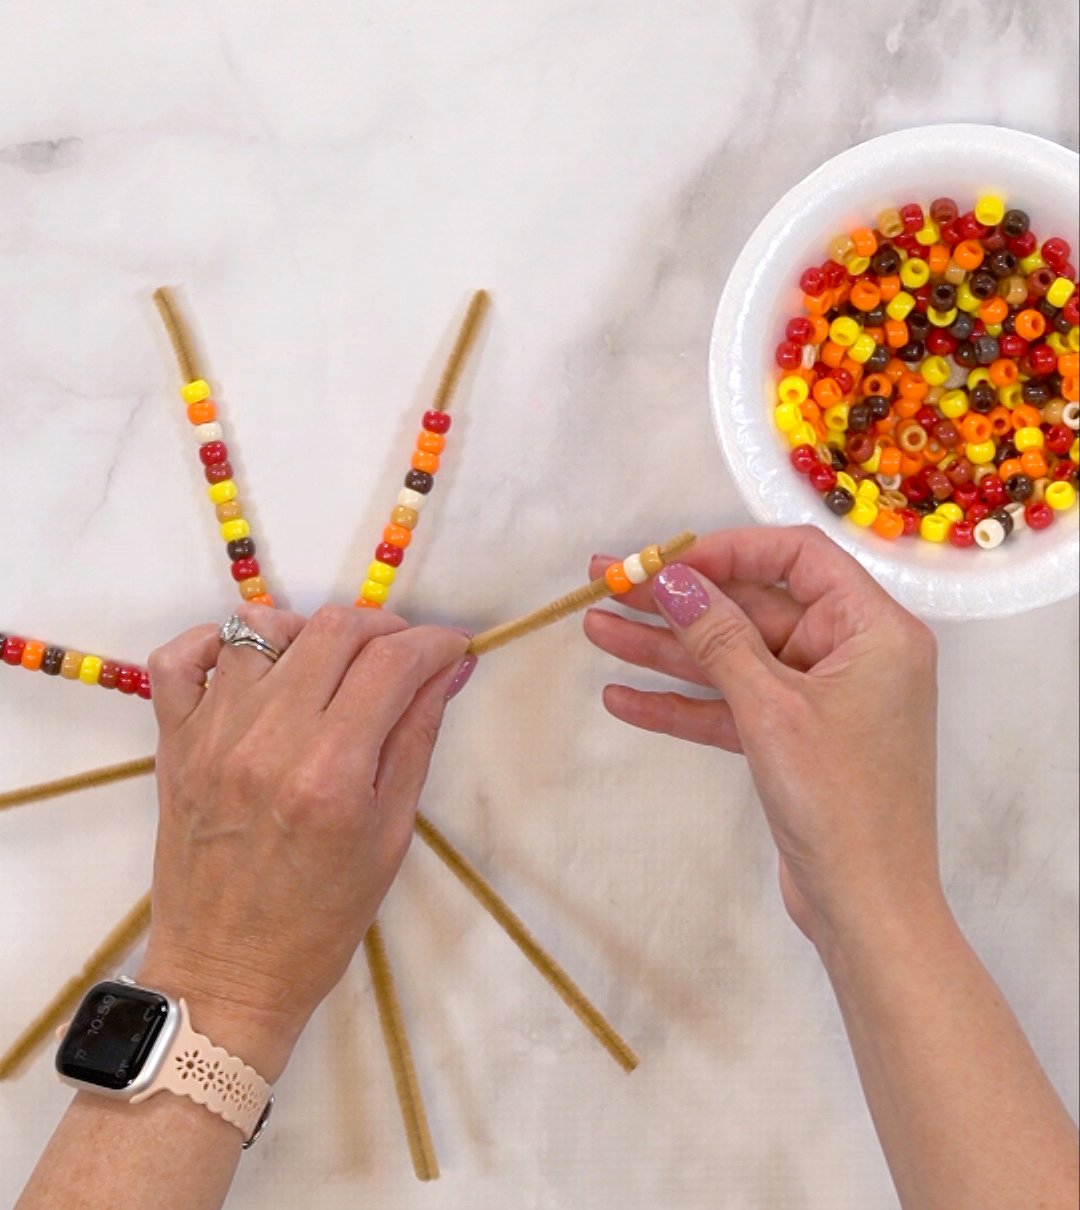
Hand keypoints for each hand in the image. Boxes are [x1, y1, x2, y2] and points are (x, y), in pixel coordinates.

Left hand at [138, 603, 472, 1078]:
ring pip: (263, 628)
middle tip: (405, 656)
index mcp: (331, 774)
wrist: (227, 975)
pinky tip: (256, 662)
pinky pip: (180, 659)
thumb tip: (447, 670)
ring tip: (336, 664)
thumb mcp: (391, 836)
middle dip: (385, 628)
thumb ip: (417, 739)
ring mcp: (213, 737)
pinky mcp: (174, 743)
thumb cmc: (323, 920)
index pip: (393, 664)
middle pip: (334, 630)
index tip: (454, 647)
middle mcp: (268, 741)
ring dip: (313, 631)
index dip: (435, 642)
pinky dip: (220, 641)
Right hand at [583, 526, 940, 950]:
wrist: (867, 911)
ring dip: (666, 650)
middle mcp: (851, 655)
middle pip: (753, 608)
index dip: (727, 552)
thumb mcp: (771, 710)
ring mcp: (820, 700)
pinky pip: (732, 707)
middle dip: (678, 603)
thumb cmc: (840, 803)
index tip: (666, 563)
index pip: (796, 558)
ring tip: (597, 630)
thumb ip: (720, 639)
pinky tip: (623, 697)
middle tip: (607, 582)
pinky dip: (683, 704)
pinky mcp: (794, 741)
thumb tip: (675, 581)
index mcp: (872, 630)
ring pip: (733, 659)